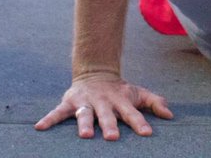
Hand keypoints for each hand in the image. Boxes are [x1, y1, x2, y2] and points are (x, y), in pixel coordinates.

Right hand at [34, 73, 173, 140]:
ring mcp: (86, 102)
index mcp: (120, 100)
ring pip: (85, 114)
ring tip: (86, 136)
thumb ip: (154, 102)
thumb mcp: (138, 93)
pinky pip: (57, 112)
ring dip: (85, 124)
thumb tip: (170, 115)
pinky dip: (49, 119)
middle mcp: (103, 101)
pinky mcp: (69, 102)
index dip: (139, 122)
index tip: (147, 133)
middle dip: (110, 125)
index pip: (132, 113)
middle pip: (107, 115)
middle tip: (113, 137)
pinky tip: (39, 128)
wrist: (96, 73)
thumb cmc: (120, 91)